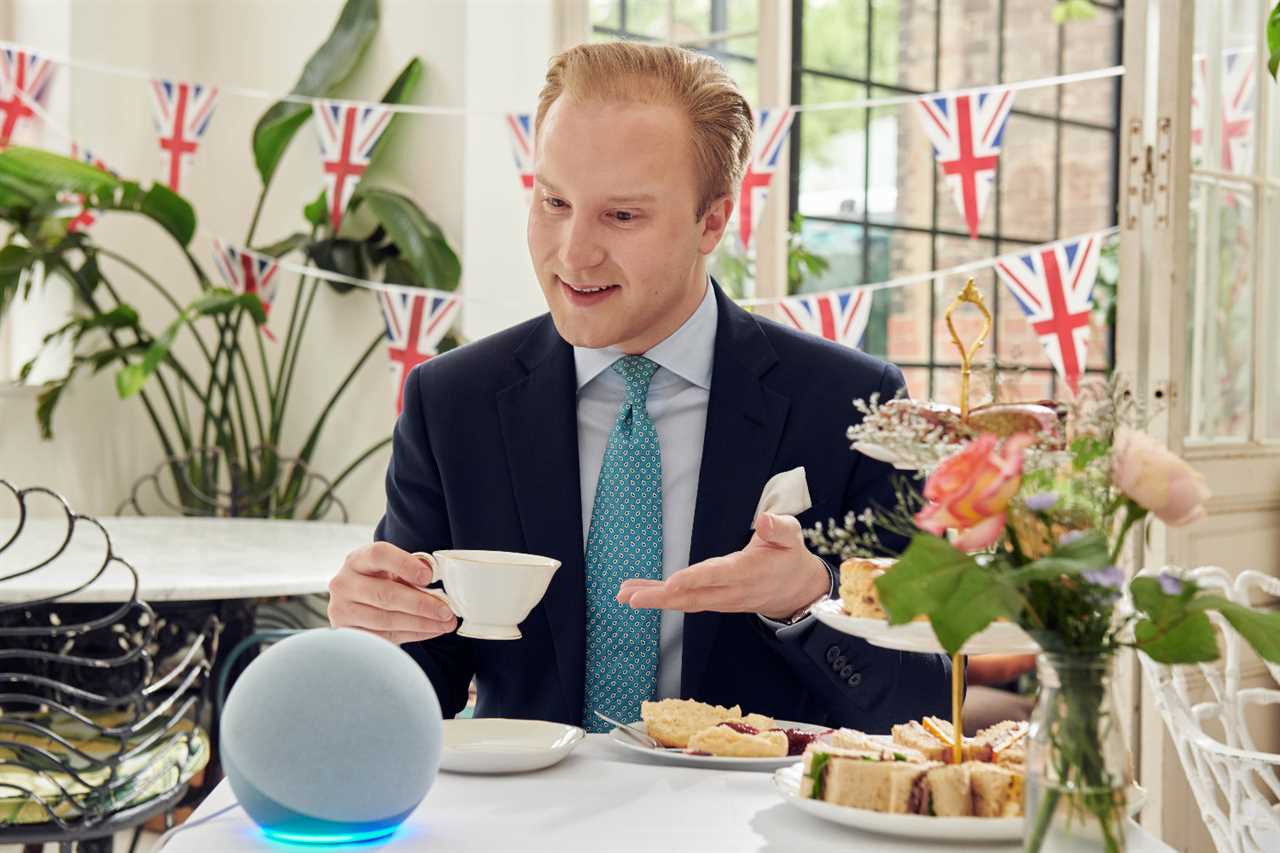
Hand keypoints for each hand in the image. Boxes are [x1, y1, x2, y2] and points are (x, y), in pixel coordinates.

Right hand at [328, 542, 457, 643]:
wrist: (354, 602)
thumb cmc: (379, 581)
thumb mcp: (391, 569)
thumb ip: (410, 571)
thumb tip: (438, 585)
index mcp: (357, 559)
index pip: (379, 554)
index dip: (406, 564)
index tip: (429, 576)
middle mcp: (344, 583)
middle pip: (385, 593)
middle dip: (421, 604)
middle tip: (446, 611)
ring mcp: (342, 610)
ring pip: (386, 619)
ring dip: (421, 623)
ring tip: (445, 624)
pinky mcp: (348, 633)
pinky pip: (385, 637)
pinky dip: (413, 634)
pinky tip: (431, 630)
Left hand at [615, 512, 829, 620]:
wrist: (795, 591)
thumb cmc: (789, 557)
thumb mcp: (791, 536)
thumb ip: (778, 528)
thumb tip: (764, 519)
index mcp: (747, 572)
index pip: (717, 575)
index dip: (694, 579)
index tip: (671, 582)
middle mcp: (730, 591)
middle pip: (692, 596)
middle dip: (660, 597)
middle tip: (630, 596)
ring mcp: (721, 600)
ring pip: (684, 601)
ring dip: (654, 599)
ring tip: (624, 594)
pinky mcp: (714, 601)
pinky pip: (685, 602)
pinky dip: (661, 598)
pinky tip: (637, 594)